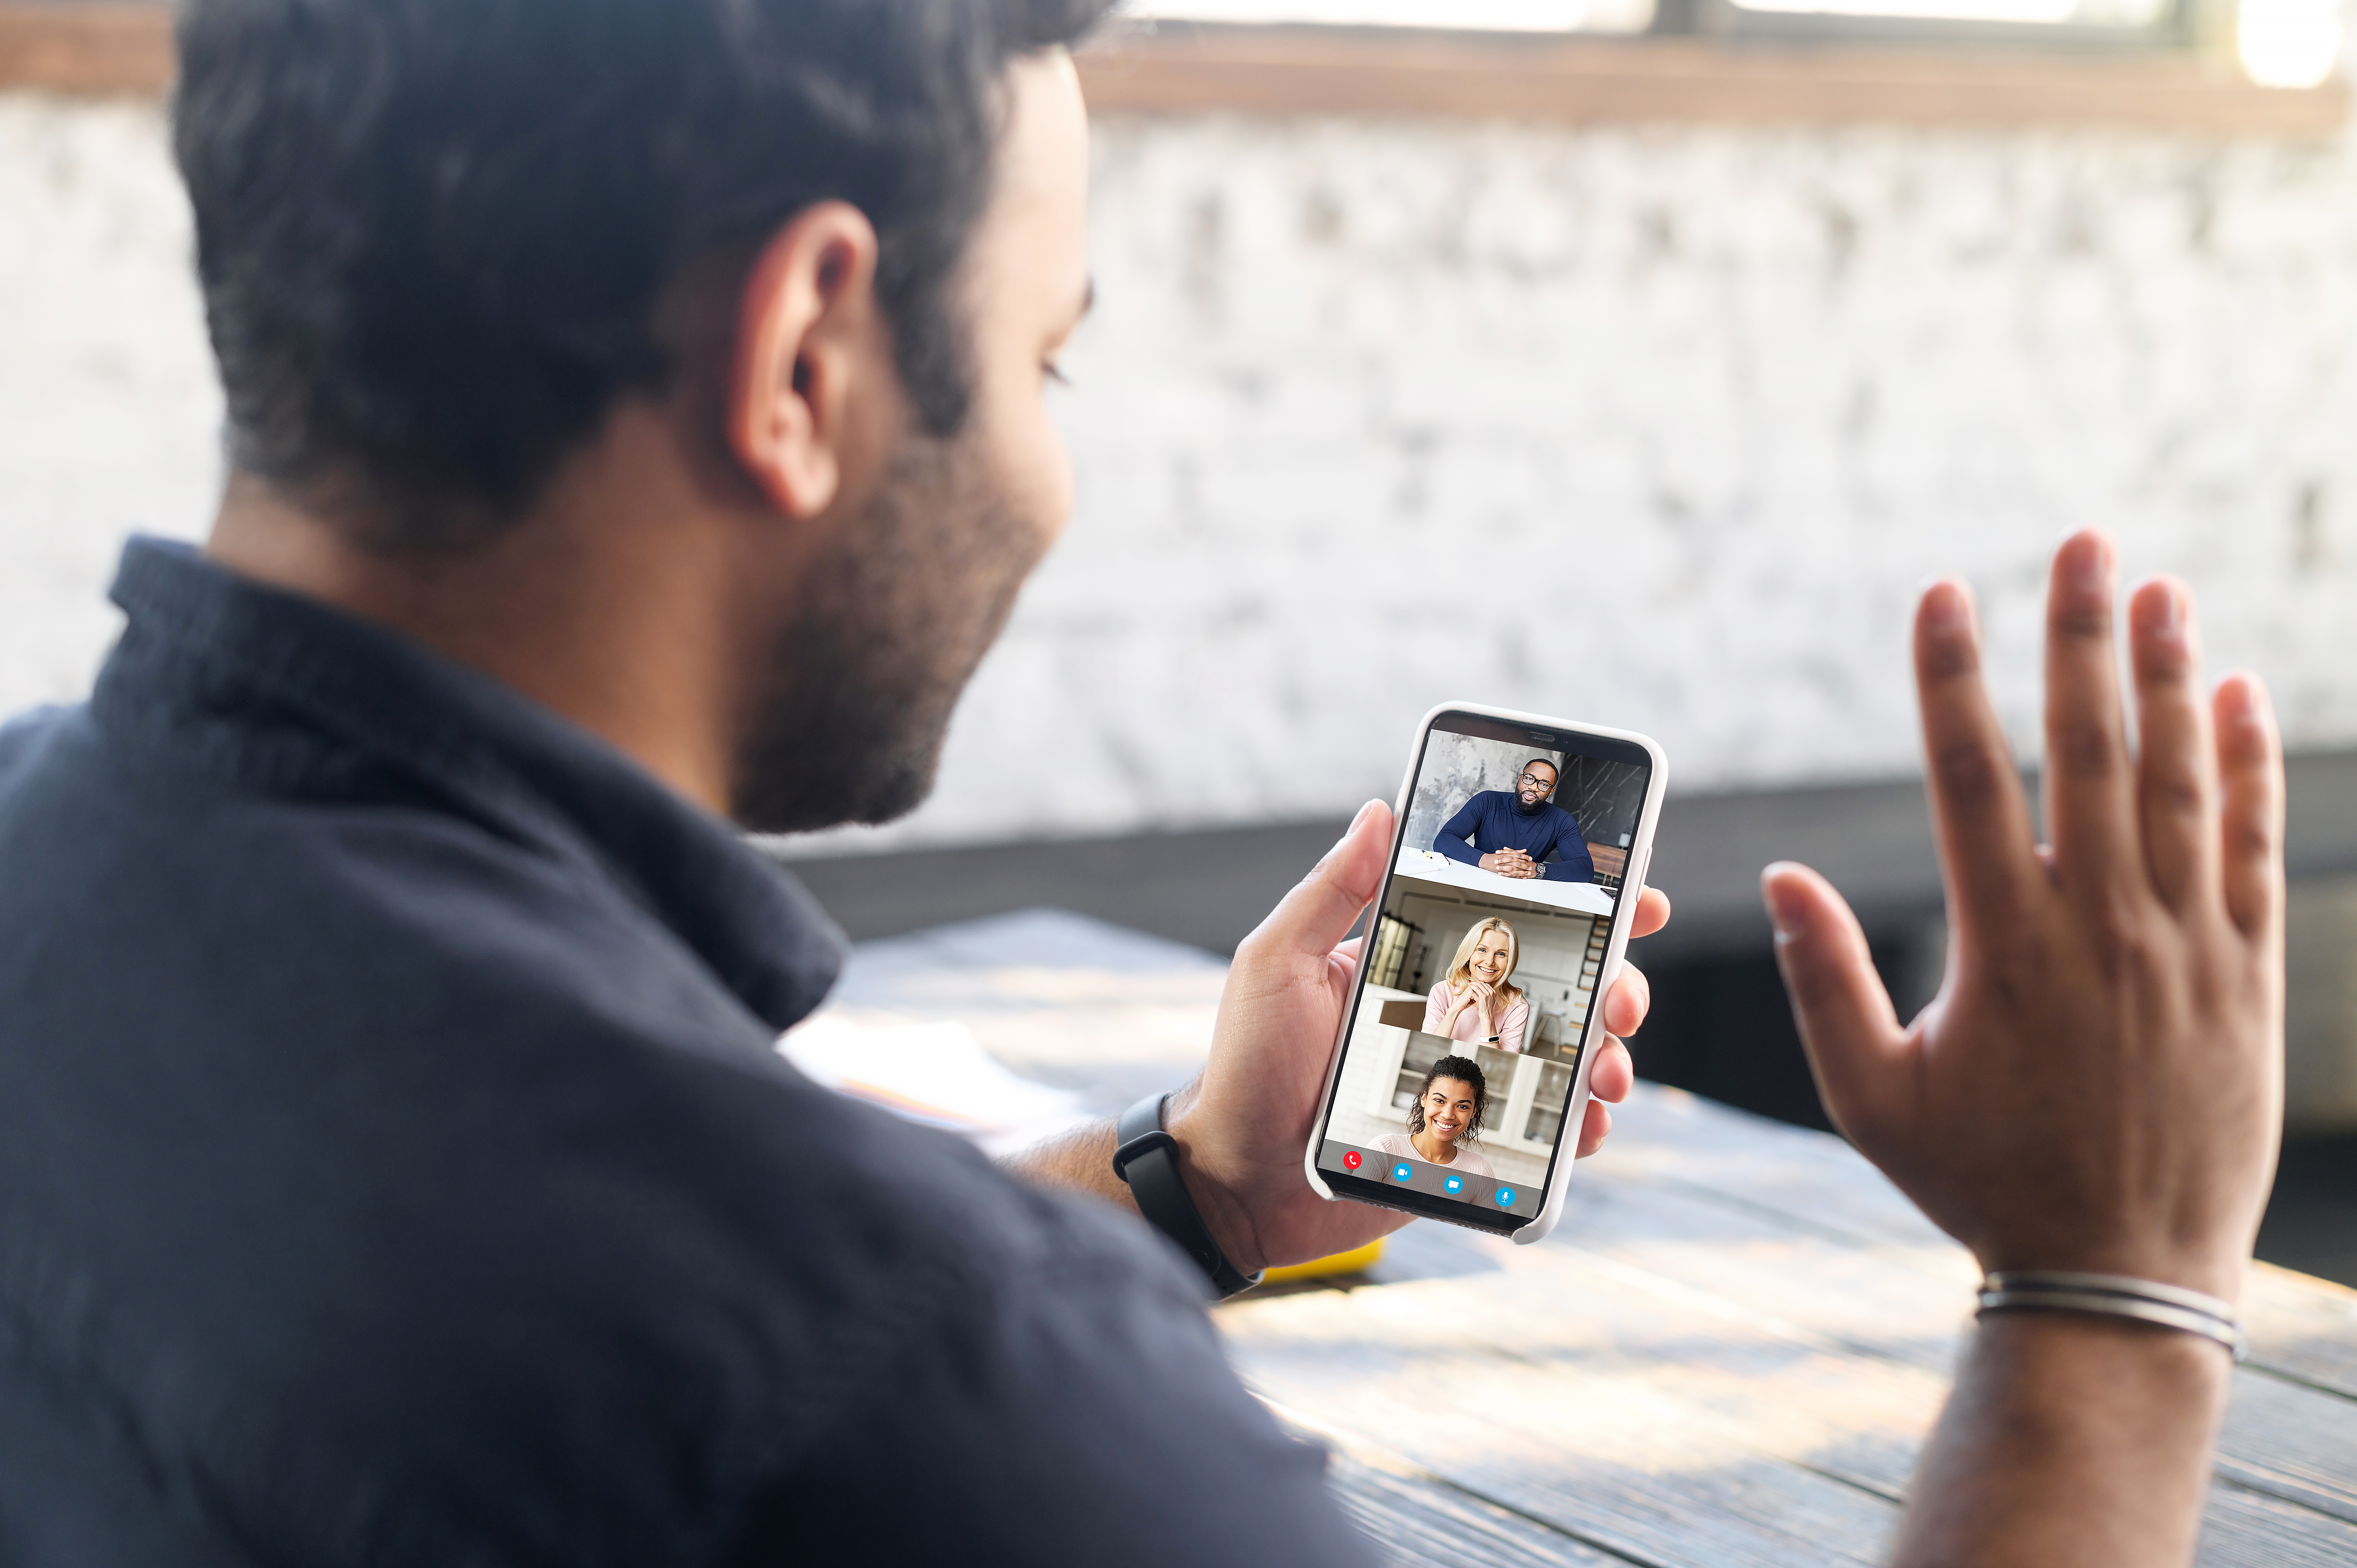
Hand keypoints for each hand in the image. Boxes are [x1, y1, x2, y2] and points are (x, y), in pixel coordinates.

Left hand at [1172, 800, 1671, 1272]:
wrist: (1234, 1180)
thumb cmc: (1246, 1067)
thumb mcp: (1277, 962)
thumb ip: (1331, 889)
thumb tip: (1378, 811)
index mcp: (1416, 966)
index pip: (1509, 922)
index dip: (1581, 903)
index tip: (1632, 892)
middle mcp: (1453, 1019)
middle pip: (1561, 989)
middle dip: (1615, 984)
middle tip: (1620, 996)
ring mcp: (1469, 1082)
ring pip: (1568, 1060)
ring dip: (1608, 1058)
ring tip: (1607, 1071)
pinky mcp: (1471, 1144)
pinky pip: (1545, 1135)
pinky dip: (1579, 1131)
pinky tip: (1585, 1127)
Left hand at [1461, 980, 1496, 1019]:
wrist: (1486, 1015)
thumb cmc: (1486, 1008)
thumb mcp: (1488, 1000)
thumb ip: (1487, 994)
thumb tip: (1482, 990)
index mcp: (1494, 992)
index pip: (1486, 984)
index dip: (1479, 983)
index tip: (1474, 983)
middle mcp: (1492, 991)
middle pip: (1483, 983)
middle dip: (1476, 982)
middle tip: (1470, 983)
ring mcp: (1488, 993)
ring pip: (1480, 984)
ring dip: (1473, 983)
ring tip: (1468, 984)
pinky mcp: (1483, 996)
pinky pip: (1477, 988)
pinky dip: (1472, 986)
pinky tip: (1469, 986)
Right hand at [1762, 532, 2283, 1302]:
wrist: (2123, 1274)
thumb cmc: (1981, 1185)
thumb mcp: (1871, 1098)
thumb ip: (1821, 983)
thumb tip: (1779, 878)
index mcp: (2004, 948)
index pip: (1973, 779)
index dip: (1952, 678)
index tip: (1944, 592)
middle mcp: (2101, 928)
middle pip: (2092, 751)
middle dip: (2081, 636)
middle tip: (2083, 542)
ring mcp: (2185, 949)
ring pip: (2183, 783)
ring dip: (2172, 677)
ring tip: (2163, 588)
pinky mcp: (2247, 977)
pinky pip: (2255, 851)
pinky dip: (2250, 769)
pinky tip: (2239, 695)